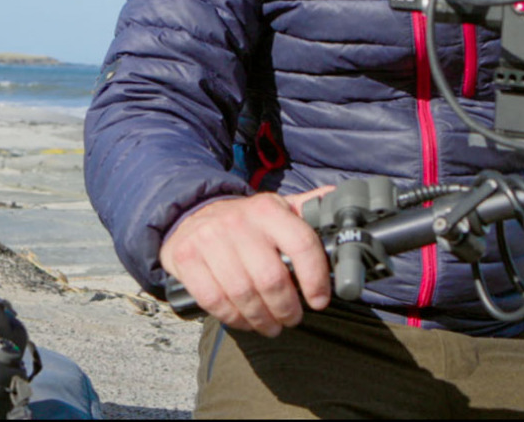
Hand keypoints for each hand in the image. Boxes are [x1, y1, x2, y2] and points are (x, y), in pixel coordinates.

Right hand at [159, 187, 333, 336]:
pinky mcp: (186, 258)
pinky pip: (214, 300)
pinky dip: (233, 318)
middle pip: (271, 279)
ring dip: (262, 319)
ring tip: (271, 325)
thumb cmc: (243, 221)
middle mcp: (238, 222)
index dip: (315, 278)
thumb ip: (304, 208)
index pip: (301, 244)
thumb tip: (336, 197)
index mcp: (267, 209)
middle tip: (292, 319)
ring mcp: (209, 240)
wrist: (191, 214)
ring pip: (243, 294)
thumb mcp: (274, 208)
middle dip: (287, 309)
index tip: (319, 300)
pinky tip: (244, 320)